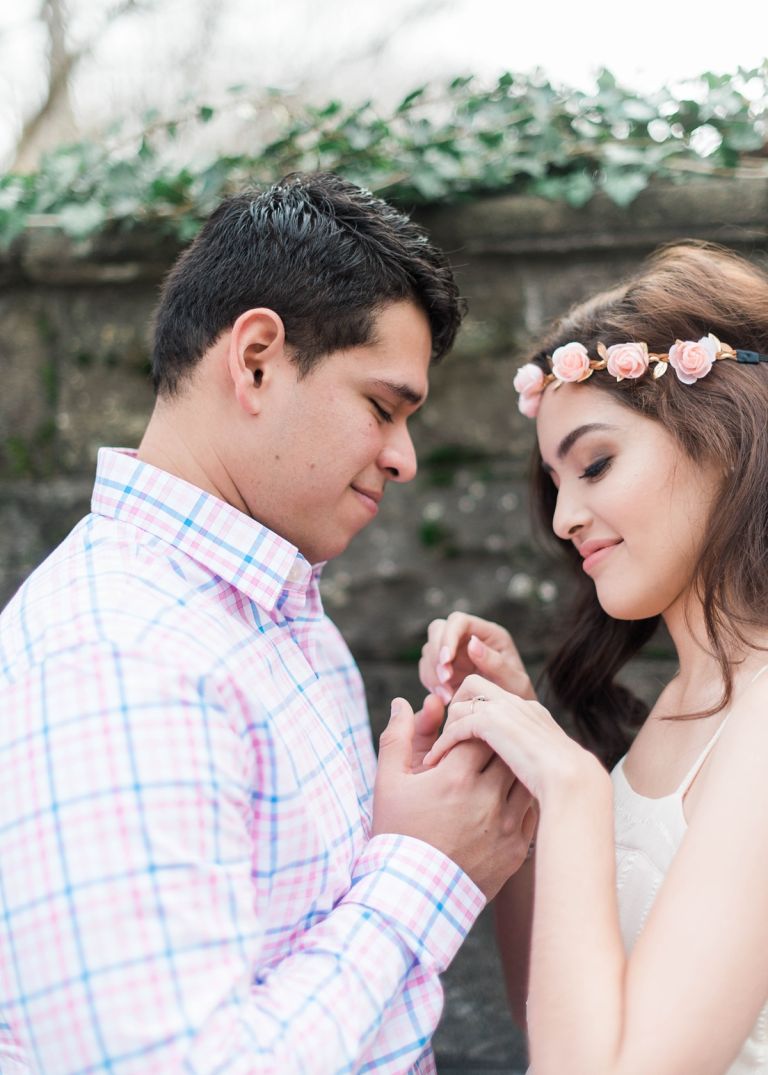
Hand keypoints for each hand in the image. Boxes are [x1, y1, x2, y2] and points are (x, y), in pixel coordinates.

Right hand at [374, 696, 535, 898]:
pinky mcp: (517, 848)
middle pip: (509, 749)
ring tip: (496, 771)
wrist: (411, 897)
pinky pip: (532, 810)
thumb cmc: (397, 835)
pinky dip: (523, 798)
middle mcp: (487, 797)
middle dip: (497, 744)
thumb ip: (398, 736)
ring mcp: (506, 824)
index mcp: (456, 776)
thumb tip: (404, 701)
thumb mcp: (388, 783)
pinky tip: (505, 800)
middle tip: (484, 748)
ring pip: (526, 778)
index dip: (475, 728)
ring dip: (514, 769)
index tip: (464, 736)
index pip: (483, 729)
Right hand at [419, 612, 534, 706]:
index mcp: (489, 634)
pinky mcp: (445, 669)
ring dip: (433, 673)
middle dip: (437, 655)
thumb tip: (472, 642)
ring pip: (429, 650)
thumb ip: (495, 663)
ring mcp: (455, 653)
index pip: (459, 621)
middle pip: (438, 630)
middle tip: (446, 680)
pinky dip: (431, 683)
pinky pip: (427, 669)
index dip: (448, 637)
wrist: (509, 716)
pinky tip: (445, 697)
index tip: (447, 660)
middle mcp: (469, 638)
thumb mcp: (514, 682)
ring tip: (448, 696)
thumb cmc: (518, 696)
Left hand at [423, 674, 593, 805]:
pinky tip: (436, 760)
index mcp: (530, 711)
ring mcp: (506, 709)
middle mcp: (517, 703)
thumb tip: (523, 769)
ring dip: (446, 726)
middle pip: (474, 686)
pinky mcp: (493, 722)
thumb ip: (529, 757)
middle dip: (455, 707)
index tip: (461, 734)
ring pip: (461, 702)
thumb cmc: (567, 785)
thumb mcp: (547, 765)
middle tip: (447, 737)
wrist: (574, 783)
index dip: (474, 710)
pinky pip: (457, 724)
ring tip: (439, 751)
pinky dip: (443, 742)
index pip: (494, 696)